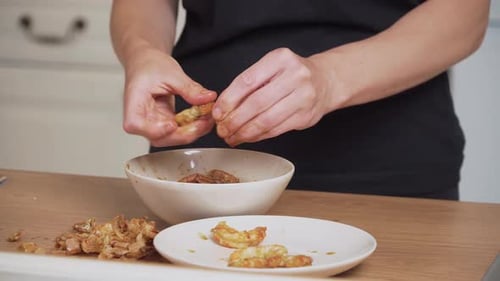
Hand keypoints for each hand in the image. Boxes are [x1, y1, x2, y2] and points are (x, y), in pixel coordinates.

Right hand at [122, 48, 216, 146]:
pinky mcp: (165, 125)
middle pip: (158, 137)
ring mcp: (153, 124)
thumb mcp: (172, 73)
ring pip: (172, 138)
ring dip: (192, 132)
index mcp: (134, 103)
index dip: (156, 129)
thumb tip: (207, 98)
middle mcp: (141, 119)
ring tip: (208, 118)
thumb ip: (189, 88)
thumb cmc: (150, 66)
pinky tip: (205, 118)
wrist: (148, 64)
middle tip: (204, 121)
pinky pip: (180, 132)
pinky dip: (193, 127)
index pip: (136, 125)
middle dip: (184, 134)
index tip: (173, 124)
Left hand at [212, 48, 334, 145]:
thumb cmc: (292, 75)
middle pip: (256, 103)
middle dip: (234, 120)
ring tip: (232, 137)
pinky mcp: (306, 116)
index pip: (247, 81)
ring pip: (266, 120)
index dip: (229, 100)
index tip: (217, 113)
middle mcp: (295, 76)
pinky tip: (248, 137)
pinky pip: (276, 130)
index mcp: (280, 59)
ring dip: (245, 132)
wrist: (325, 81)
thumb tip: (223, 108)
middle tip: (222, 130)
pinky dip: (258, 136)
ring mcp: (303, 97)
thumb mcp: (272, 68)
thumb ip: (249, 84)